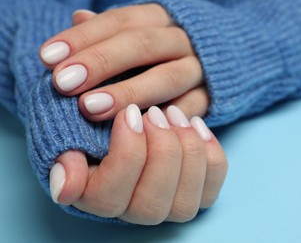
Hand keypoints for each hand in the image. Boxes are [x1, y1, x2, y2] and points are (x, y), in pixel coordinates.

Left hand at [40, 5, 208, 120]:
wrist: (221, 56)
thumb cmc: (162, 51)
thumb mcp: (139, 32)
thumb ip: (109, 30)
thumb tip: (78, 17)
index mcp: (159, 19)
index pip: (119, 21)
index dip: (83, 37)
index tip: (48, 58)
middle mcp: (181, 40)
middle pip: (143, 44)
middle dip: (101, 62)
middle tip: (63, 83)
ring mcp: (198, 69)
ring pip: (167, 77)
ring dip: (129, 92)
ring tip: (90, 108)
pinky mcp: (209, 98)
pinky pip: (188, 109)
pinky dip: (162, 121)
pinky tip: (132, 132)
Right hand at [49, 105, 227, 223]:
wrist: (130, 121)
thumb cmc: (103, 126)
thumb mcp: (77, 132)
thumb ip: (67, 156)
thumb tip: (64, 185)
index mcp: (98, 200)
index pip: (109, 197)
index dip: (125, 154)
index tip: (129, 112)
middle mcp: (135, 212)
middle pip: (151, 204)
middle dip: (160, 152)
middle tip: (156, 113)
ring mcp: (169, 208)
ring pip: (185, 202)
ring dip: (186, 151)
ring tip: (175, 114)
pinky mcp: (197, 195)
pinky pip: (213, 186)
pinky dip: (210, 153)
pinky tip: (196, 125)